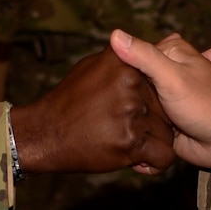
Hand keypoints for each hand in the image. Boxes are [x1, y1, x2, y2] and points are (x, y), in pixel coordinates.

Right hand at [9, 47, 174, 174]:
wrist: (44, 134)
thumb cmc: (69, 101)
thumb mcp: (93, 66)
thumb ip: (120, 57)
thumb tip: (135, 46)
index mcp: (125, 63)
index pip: (159, 77)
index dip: (155, 96)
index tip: (139, 108)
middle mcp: (131, 83)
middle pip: (165, 107)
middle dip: (154, 121)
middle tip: (128, 129)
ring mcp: (132, 113)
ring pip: (166, 131)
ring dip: (153, 142)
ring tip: (130, 143)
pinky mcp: (131, 141)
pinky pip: (163, 154)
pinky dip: (155, 163)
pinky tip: (140, 161)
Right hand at [110, 29, 210, 166]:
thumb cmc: (205, 105)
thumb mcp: (172, 76)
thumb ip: (144, 56)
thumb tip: (114, 34)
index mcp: (172, 52)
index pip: (133, 52)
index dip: (119, 66)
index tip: (104, 80)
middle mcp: (169, 72)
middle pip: (132, 78)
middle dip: (122, 91)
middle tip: (107, 104)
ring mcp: (166, 96)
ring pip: (135, 100)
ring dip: (127, 110)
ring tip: (110, 120)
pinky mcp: (165, 118)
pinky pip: (143, 120)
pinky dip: (136, 126)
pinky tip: (120, 132)